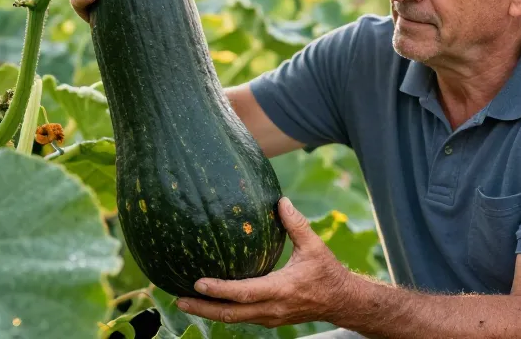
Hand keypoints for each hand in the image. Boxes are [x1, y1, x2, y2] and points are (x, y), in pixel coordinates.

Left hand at [176, 197, 354, 327]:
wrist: (342, 302)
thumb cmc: (328, 273)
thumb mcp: (314, 246)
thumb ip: (296, 224)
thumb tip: (281, 200)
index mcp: (281, 289)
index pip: (244, 293)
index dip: (220, 289)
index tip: (198, 282)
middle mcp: (272, 308)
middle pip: (230, 313)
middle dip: (203, 308)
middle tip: (179, 299)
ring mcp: (270, 318)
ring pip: (234, 318)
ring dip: (209, 311)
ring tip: (186, 301)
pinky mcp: (270, 319)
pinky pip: (242, 317)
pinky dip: (224, 311)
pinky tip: (210, 301)